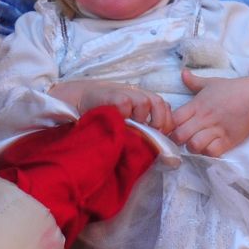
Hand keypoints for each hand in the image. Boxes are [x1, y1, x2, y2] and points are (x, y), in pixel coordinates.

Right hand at [50, 79, 172, 133]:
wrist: (81, 100)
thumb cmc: (107, 115)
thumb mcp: (127, 122)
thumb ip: (141, 129)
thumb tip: (161, 154)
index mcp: (144, 100)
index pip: (166, 108)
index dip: (167, 122)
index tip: (161, 136)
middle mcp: (137, 94)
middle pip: (160, 103)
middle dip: (159, 121)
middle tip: (150, 133)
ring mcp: (125, 93)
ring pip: (144, 102)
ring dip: (141, 116)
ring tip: (132, 126)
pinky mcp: (112, 95)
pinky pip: (125, 103)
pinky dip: (125, 111)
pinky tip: (119, 119)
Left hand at [169, 71, 248, 156]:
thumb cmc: (232, 90)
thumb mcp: (211, 83)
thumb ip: (194, 81)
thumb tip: (182, 73)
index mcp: (197, 104)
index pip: (173, 119)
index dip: (169, 126)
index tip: (172, 128)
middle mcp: (204, 118)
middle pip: (180, 135)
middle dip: (177, 140)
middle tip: (182, 140)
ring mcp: (216, 130)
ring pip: (194, 145)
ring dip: (192, 147)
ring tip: (196, 144)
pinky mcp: (228, 140)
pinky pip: (212, 152)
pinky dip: (208, 152)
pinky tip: (209, 147)